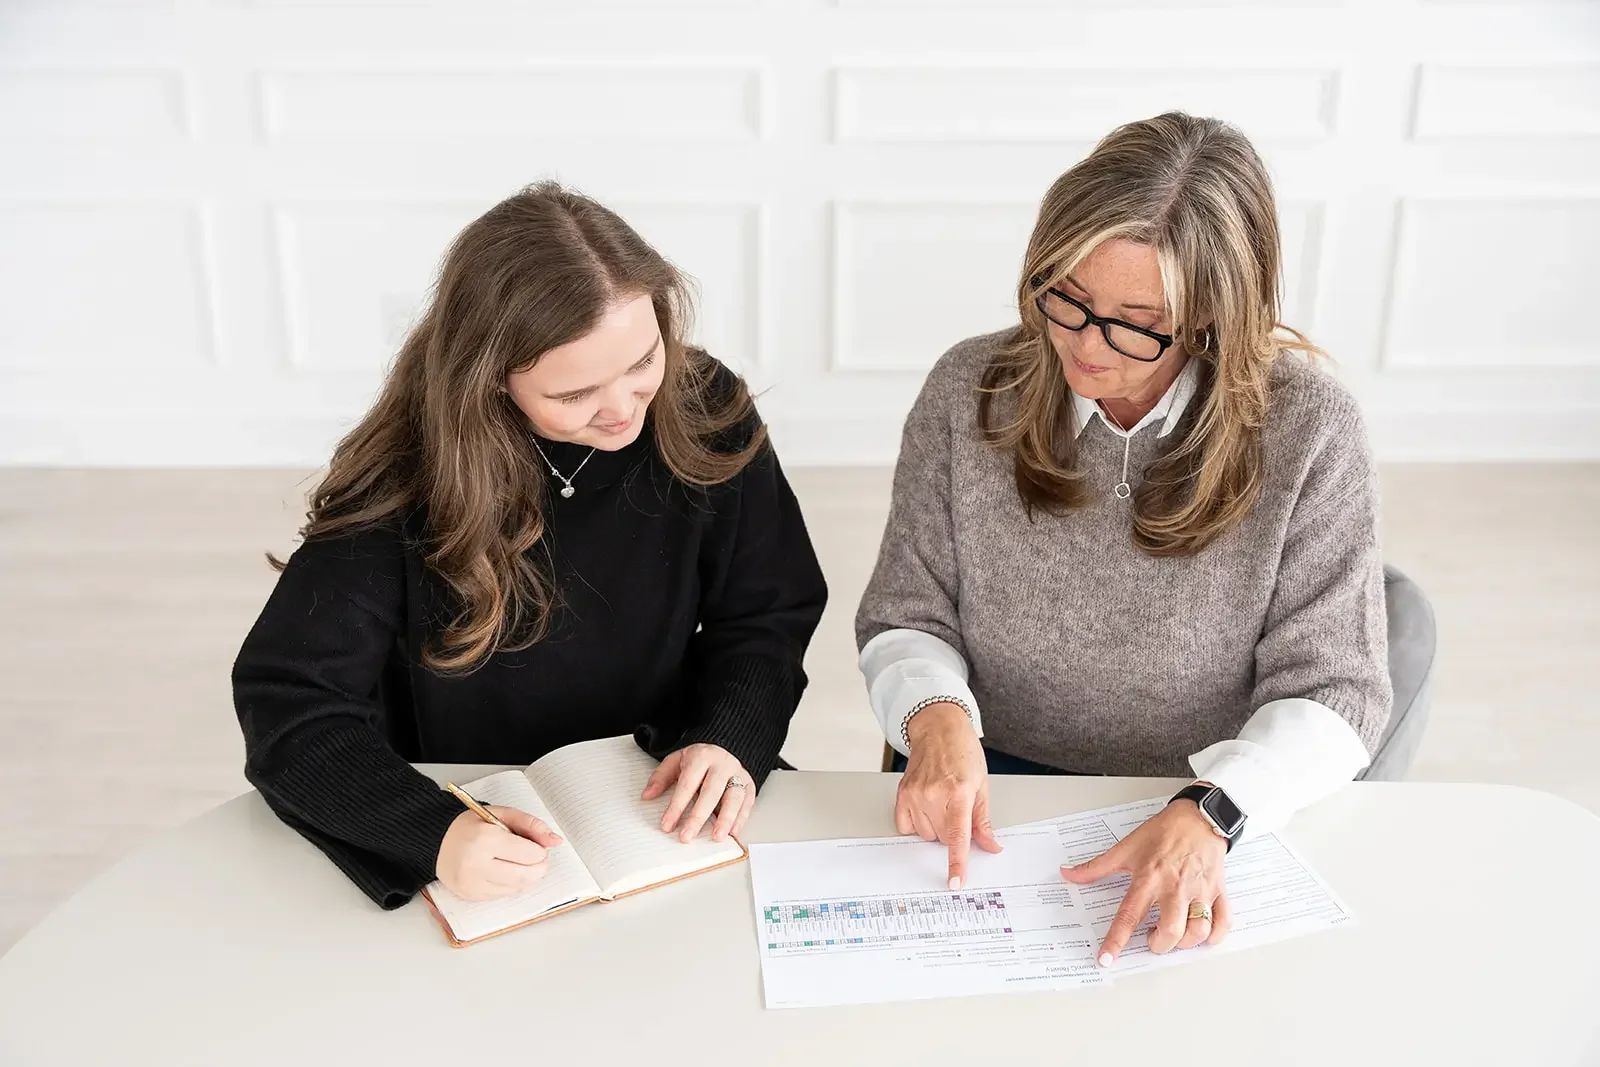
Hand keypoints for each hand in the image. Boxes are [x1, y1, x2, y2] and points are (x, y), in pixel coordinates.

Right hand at [435, 806, 563, 901]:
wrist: (437, 841)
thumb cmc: (470, 826)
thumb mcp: (502, 814)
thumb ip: (532, 825)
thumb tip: (556, 841)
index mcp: (485, 839)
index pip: (530, 854)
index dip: (540, 851)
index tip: (537, 846)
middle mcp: (476, 865)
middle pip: (526, 876)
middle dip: (539, 867)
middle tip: (537, 858)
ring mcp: (472, 884)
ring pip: (517, 888)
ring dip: (527, 876)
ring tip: (520, 862)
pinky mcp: (471, 896)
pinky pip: (503, 895)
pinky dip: (511, 884)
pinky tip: (505, 871)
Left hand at [642, 743, 754, 842]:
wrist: (726, 745)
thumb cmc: (700, 757)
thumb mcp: (677, 759)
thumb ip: (661, 777)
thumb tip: (647, 795)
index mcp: (701, 757)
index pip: (688, 784)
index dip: (676, 806)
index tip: (667, 825)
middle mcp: (722, 765)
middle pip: (711, 792)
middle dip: (698, 817)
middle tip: (687, 836)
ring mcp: (738, 774)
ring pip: (734, 797)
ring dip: (726, 819)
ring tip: (717, 837)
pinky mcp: (750, 784)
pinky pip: (748, 802)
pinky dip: (741, 818)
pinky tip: (733, 832)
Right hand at [895, 703, 1002, 889]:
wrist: (938, 729)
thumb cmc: (963, 752)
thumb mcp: (982, 785)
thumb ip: (983, 821)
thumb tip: (990, 847)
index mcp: (958, 793)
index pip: (957, 836)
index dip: (957, 862)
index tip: (955, 881)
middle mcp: (933, 795)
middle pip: (943, 839)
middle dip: (953, 831)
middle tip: (957, 809)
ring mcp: (915, 795)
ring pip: (926, 835)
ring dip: (936, 827)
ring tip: (941, 802)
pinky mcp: (902, 794)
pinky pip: (907, 827)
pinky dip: (918, 823)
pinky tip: (926, 806)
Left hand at [1060, 794, 1230, 966]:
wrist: (1197, 816)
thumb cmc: (1163, 832)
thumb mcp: (1126, 848)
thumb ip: (1096, 867)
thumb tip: (1069, 874)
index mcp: (1149, 879)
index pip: (1128, 917)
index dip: (1116, 941)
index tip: (1106, 959)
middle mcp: (1175, 888)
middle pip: (1170, 931)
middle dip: (1159, 945)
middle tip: (1152, 939)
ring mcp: (1199, 891)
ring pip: (1198, 931)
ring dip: (1185, 942)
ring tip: (1175, 935)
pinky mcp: (1218, 891)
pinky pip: (1223, 922)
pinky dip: (1215, 935)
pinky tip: (1202, 933)